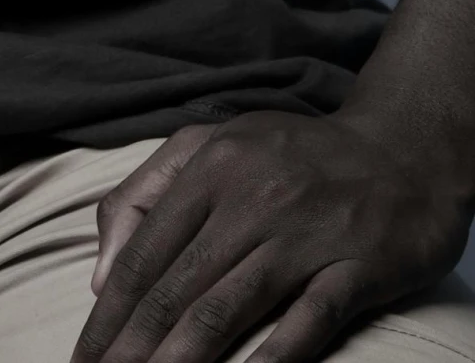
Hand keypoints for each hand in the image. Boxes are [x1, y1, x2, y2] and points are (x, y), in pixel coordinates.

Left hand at [73, 107, 472, 362]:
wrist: (402, 149)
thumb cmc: (293, 154)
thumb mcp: (213, 145)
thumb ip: (147, 194)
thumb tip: (101, 277)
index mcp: (210, 167)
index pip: (145, 253)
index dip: (109, 313)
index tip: (85, 356)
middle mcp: (252, 199)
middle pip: (178, 286)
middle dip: (133, 347)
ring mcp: (305, 234)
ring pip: (230, 306)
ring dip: (182, 357)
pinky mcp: (357, 266)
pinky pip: (310, 319)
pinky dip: (274, 355)